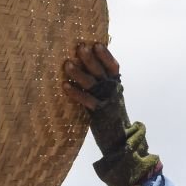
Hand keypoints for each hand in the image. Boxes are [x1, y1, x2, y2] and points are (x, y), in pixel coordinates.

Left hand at [63, 42, 159, 185]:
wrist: (121, 142)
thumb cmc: (111, 118)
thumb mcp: (109, 98)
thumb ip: (102, 84)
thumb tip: (87, 67)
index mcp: (116, 86)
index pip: (113, 66)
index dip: (105, 54)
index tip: (96, 43)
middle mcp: (113, 91)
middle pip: (101, 71)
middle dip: (90, 58)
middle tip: (79, 47)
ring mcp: (107, 102)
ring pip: (92, 83)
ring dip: (78, 73)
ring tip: (67, 64)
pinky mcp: (100, 114)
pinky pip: (86, 100)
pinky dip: (75, 92)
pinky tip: (64, 85)